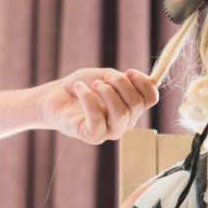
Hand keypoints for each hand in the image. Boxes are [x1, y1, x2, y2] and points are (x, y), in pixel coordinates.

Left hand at [38, 68, 158, 144]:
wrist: (55, 95)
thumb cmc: (82, 85)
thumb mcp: (105, 76)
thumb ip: (124, 79)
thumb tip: (145, 79)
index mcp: (131, 106)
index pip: (151, 98)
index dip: (143, 83)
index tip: (128, 71)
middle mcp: (124, 121)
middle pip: (136, 103)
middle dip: (121, 84)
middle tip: (103, 77)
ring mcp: (109, 131)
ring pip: (121, 113)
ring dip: (107, 92)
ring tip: (94, 84)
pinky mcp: (92, 136)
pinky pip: (97, 118)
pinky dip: (88, 98)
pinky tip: (80, 88)